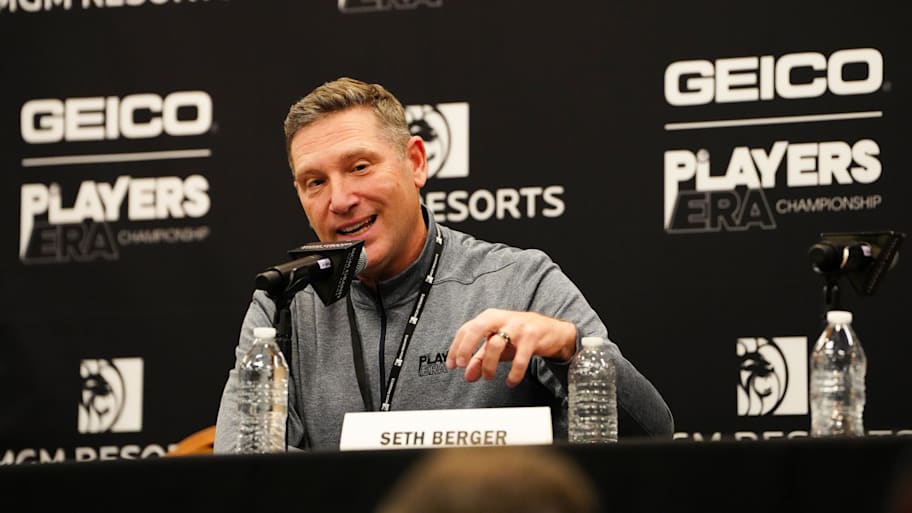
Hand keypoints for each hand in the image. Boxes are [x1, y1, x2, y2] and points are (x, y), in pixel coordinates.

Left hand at [445, 308, 576, 387]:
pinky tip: (510, 381)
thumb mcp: (498, 345)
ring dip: (488, 365)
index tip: (451, 364)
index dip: (456, 347)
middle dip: (465, 347)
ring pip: (495, 344)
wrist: (552, 330)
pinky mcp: (532, 337)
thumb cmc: (521, 335)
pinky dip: (513, 374)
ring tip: (488, 376)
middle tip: (461, 364)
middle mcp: (502, 318)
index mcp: (490, 317)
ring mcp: (517, 327)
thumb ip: (480, 358)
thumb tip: (467, 374)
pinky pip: (519, 359)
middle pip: (477, 328)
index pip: (467, 329)